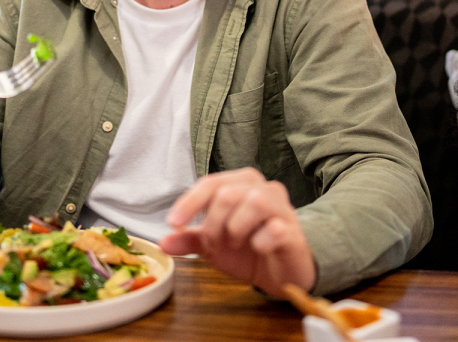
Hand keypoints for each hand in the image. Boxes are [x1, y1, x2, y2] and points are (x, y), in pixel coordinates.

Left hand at [160, 167, 316, 297]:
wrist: (279, 274)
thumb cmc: (247, 250)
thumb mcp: (213, 246)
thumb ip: (189, 240)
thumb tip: (163, 242)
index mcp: (241, 184)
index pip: (211, 183)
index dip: (189, 202)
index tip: (173, 223)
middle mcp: (263, 188)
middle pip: (228, 193)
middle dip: (213, 224)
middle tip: (214, 243)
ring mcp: (281, 208)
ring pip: (254, 202)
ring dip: (236, 229)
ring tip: (236, 243)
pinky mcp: (293, 230)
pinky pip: (275, 229)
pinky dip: (260, 242)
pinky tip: (258, 248)